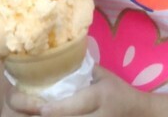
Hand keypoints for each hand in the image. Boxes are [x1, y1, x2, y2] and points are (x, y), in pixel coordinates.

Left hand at [7, 67, 150, 115]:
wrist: (137, 112)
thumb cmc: (117, 89)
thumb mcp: (101, 75)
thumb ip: (77, 69)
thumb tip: (46, 57)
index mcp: (99, 96)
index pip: (76, 105)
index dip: (57, 109)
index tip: (40, 108)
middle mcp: (99, 115)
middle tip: (29, 112)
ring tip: (33, 115)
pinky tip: (48, 116)